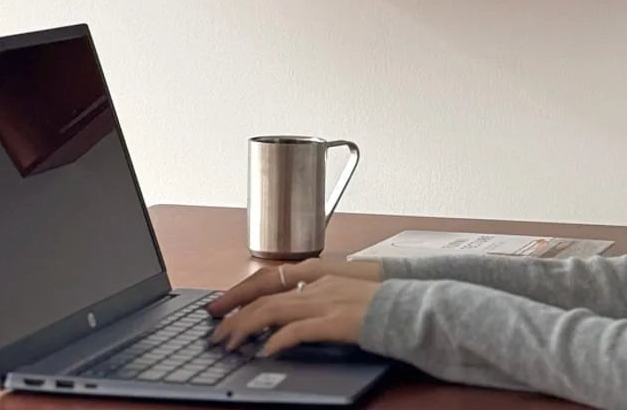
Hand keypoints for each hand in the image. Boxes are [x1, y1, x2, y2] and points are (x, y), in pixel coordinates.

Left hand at [208, 274, 380, 355]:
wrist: (411, 304)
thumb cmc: (382, 299)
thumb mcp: (344, 289)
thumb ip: (317, 296)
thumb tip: (290, 313)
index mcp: (319, 273)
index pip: (267, 279)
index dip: (239, 293)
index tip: (219, 307)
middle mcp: (318, 284)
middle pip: (264, 296)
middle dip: (234, 315)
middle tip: (215, 333)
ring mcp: (326, 301)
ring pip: (273, 310)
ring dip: (246, 328)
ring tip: (230, 345)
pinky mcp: (335, 321)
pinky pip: (298, 330)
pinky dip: (277, 341)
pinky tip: (264, 352)